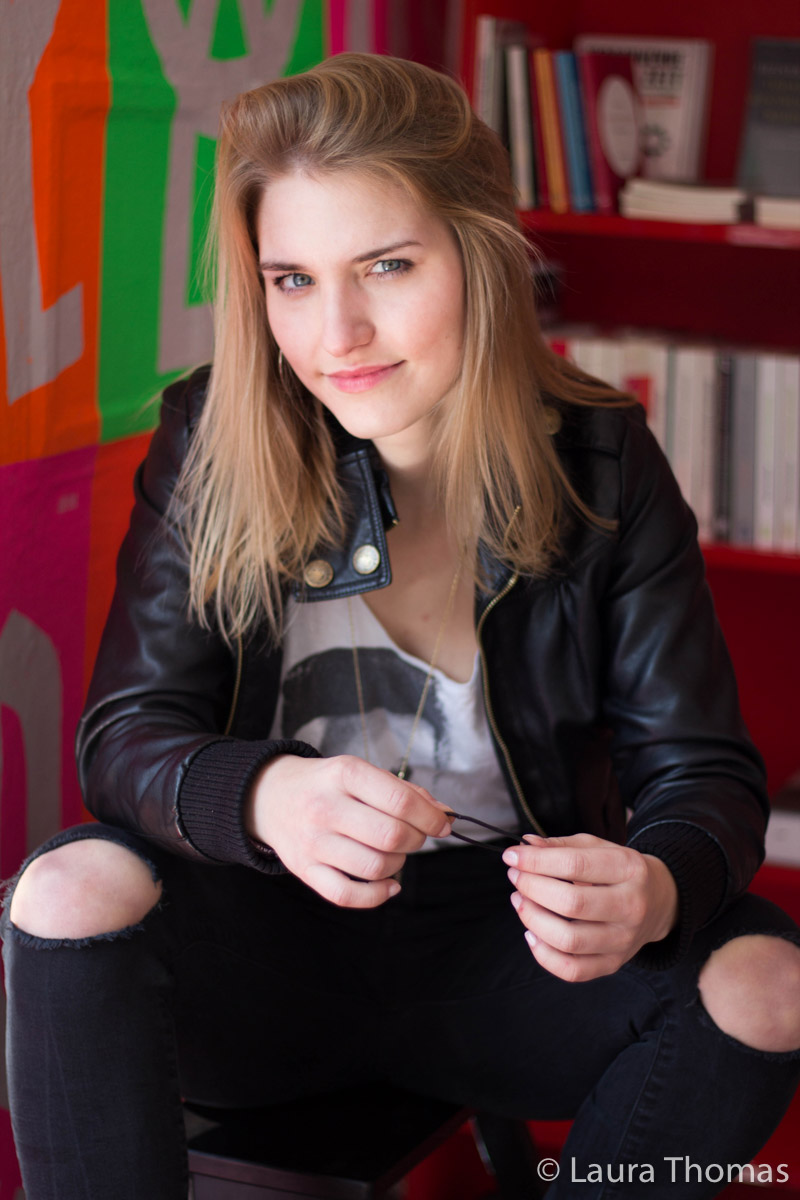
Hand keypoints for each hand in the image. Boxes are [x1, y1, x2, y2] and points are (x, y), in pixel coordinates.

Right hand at [245, 754, 452, 907]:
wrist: (269, 796)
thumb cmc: (326, 784)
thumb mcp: (360, 772)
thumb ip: (403, 791)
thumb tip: (444, 814)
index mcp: (344, 774)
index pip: (400, 801)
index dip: (431, 817)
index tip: (442, 824)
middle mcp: (326, 807)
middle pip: (391, 836)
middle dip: (417, 840)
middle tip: (417, 836)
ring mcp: (313, 841)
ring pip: (374, 866)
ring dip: (399, 864)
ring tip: (395, 853)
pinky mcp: (304, 869)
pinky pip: (347, 895)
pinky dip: (377, 895)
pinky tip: (389, 884)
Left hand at [502, 833, 678, 981]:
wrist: (660, 902)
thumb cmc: (620, 871)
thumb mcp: (598, 847)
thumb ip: (562, 846)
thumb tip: (525, 846)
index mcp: (629, 869)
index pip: (575, 864)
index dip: (536, 861)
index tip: (511, 856)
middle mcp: (631, 906)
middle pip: (571, 904)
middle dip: (532, 888)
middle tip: (516, 877)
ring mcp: (624, 940)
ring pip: (569, 940)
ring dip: (533, 919)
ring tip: (520, 901)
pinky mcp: (614, 963)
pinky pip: (572, 970)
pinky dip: (543, 955)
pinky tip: (531, 933)